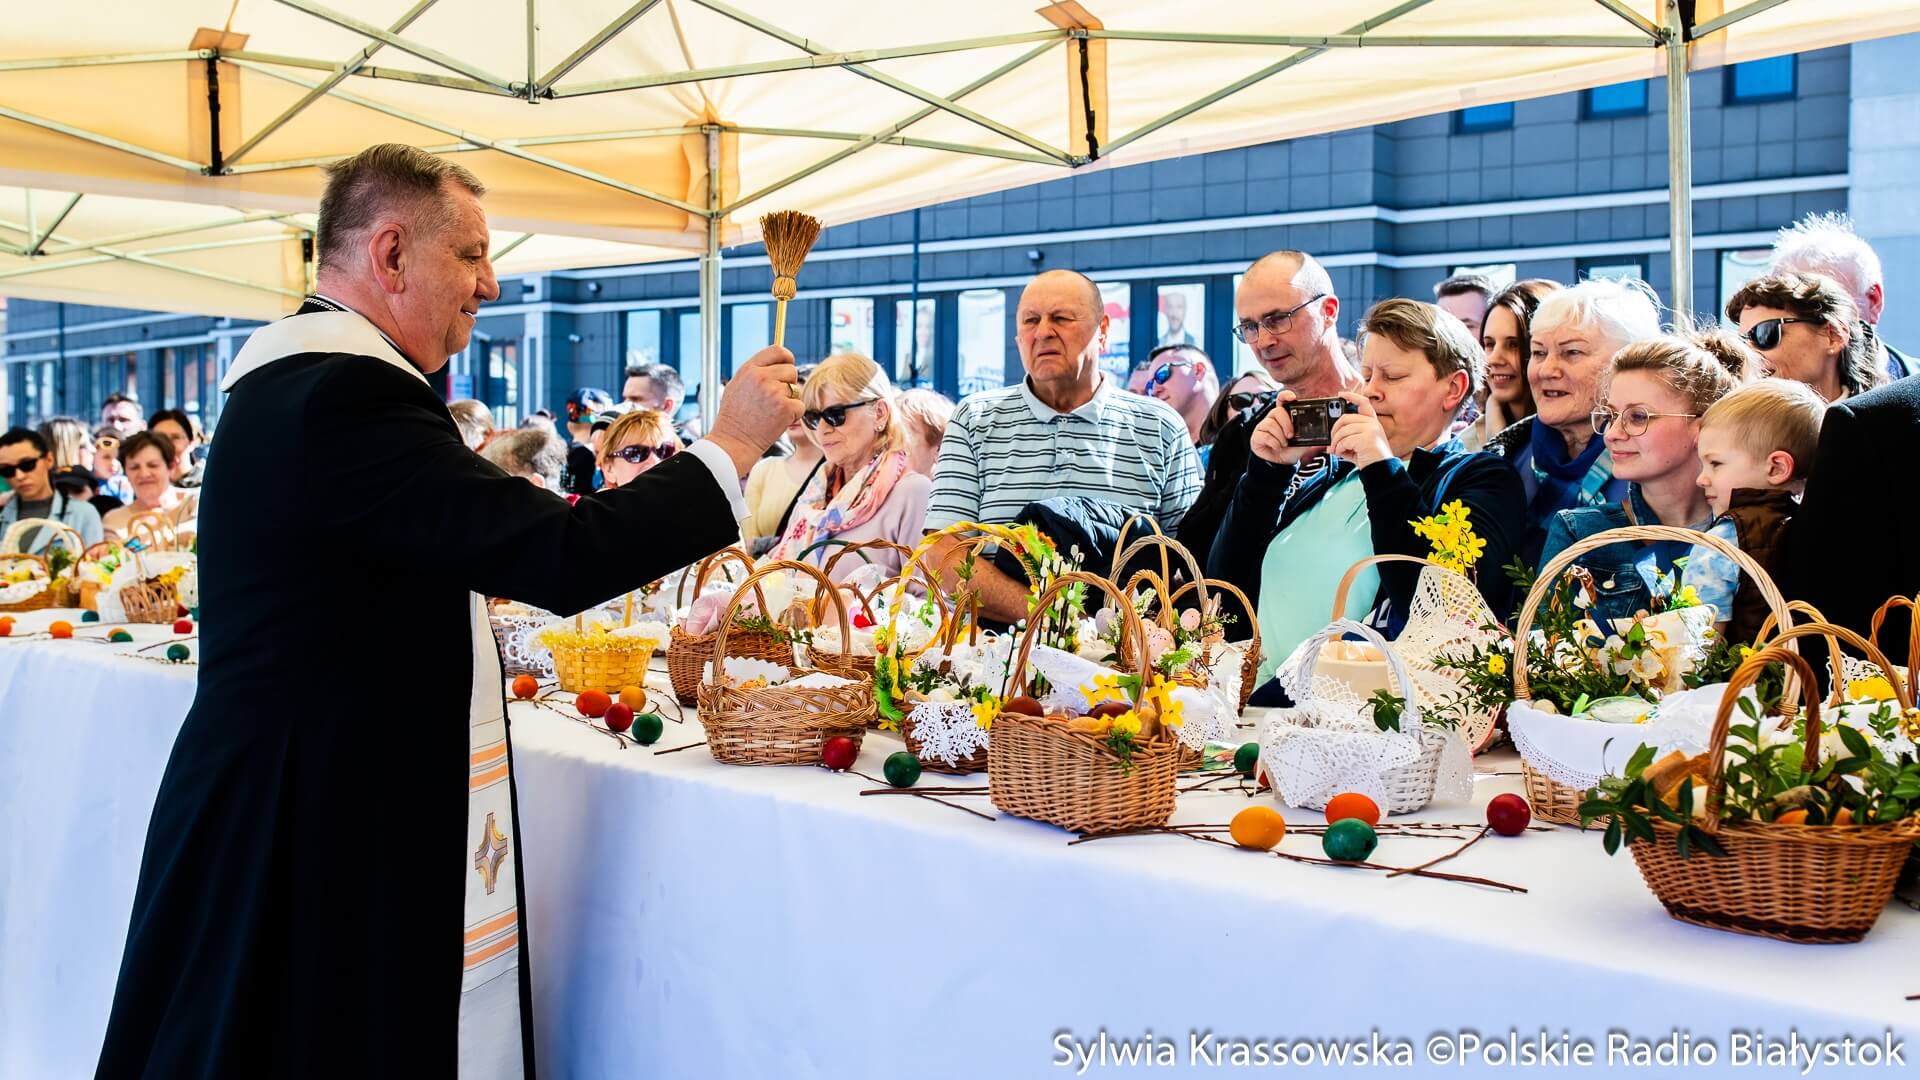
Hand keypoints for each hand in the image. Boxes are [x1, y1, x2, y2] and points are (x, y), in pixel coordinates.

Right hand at [706, 346, 802, 474]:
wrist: (734, 441)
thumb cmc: (734, 417)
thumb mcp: (737, 386)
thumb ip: (755, 372)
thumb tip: (776, 362)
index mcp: (749, 369)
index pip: (777, 350)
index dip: (786, 357)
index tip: (788, 365)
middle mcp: (761, 377)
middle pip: (791, 370)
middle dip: (788, 383)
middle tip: (776, 399)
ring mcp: (774, 392)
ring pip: (796, 389)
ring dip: (789, 400)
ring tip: (771, 412)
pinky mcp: (785, 408)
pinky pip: (800, 405)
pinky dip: (793, 415)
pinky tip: (777, 421)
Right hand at [1248, 391, 1324, 466]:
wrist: (1282, 463)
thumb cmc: (1291, 450)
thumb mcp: (1304, 441)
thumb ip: (1309, 433)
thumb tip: (1320, 428)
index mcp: (1284, 415)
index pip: (1282, 400)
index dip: (1285, 395)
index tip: (1292, 397)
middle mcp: (1272, 418)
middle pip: (1277, 411)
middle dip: (1286, 424)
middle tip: (1291, 435)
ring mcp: (1263, 426)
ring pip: (1271, 424)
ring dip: (1280, 437)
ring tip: (1284, 444)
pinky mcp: (1256, 436)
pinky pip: (1265, 435)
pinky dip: (1274, 443)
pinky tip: (1276, 447)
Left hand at [1328, 392, 1393, 469]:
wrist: (1381, 470)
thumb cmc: (1370, 459)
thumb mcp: (1357, 446)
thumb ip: (1346, 440)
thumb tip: (1329, 444)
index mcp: (1372, 422)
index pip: (1363, 403)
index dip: (1351, 396)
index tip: (1340, 394)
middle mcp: (1372, 423)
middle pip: (1345, 418)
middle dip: (1334, 431)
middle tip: (1331, 442)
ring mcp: (1370, 429)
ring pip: (1343, 430)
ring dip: (1335, 443)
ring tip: (1336, 451)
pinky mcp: (1366, 438)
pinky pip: (1344, 440)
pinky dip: (1339, 448)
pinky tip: (1341, 453)